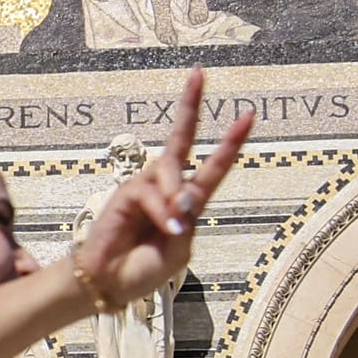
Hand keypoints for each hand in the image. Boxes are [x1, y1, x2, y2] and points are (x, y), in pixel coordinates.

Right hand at [64, 68, 252, 313]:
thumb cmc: (144, 270)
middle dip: (190, 106)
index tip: (247, 114)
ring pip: (170, 169)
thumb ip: (187, 221)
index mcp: (186, 203)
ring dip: (175, 194)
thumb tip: (182, 195)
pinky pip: (149, 191)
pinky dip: (160, 209)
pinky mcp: (126, 192)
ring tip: (173, 224)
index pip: (212, 167)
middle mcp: (167, 188)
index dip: (230, 142)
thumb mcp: (180, 250)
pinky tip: (165, 226)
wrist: (110, 284)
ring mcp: (145, 187)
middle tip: (199, 73)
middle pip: (181, 140)